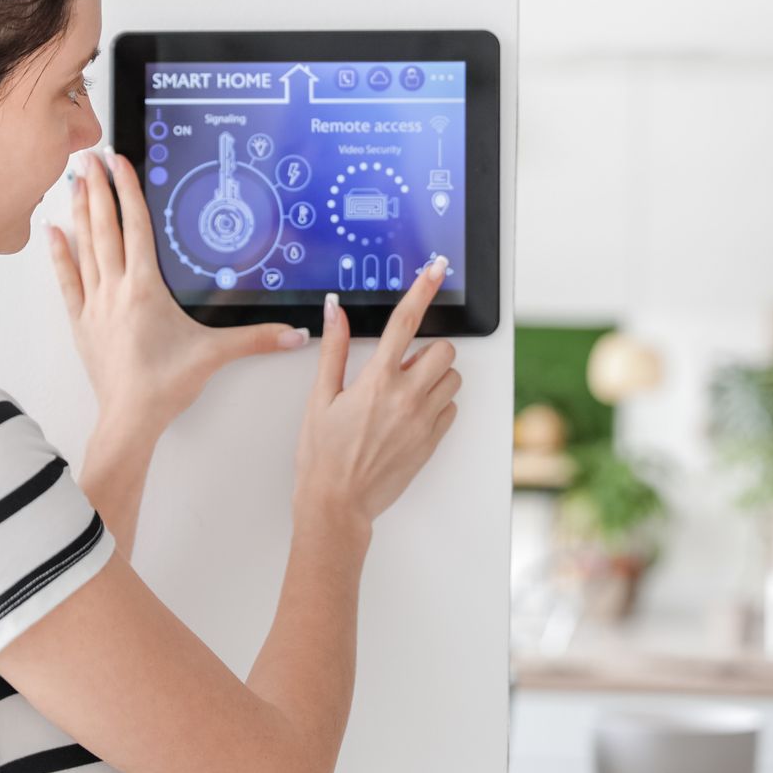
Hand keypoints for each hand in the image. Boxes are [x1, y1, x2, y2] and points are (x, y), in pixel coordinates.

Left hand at [47, 149, 309, 448]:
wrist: (129, 418)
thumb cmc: (164, 386)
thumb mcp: (214, 355)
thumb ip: (256, 339)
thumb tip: (294, 333)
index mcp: (145, 289)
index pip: (135, 228)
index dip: (128, 192)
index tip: (119, 164)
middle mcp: (116, 290)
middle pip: (104, 228)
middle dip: (96, 189)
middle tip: (85, 158)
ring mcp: (95, 305)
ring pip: (83, 247)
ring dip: (78, 212)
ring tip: (71, 181)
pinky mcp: (82, 323)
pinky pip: (67, 279)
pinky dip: (58, 254)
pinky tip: (52, 233)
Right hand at [294, 254, 460, 531]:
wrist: (337, 504)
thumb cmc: (322, 455)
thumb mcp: (320, 397)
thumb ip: (334, 350)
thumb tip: (336, 311)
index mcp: (377, 381)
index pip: (406, 321)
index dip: (423, 288)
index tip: (437, 268)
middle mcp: (407, 398)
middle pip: (443, 350)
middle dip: (427, 351)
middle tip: (401, 366)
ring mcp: (424, 421)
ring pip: (452, 378)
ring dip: (434, 376)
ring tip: (404, 393)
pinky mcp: (433, 441)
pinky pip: (451, 408)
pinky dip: (437, 403)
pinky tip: (410, 414)